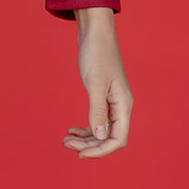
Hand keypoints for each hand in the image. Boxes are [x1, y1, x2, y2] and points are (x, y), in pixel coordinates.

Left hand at [63, 10, 132, 159]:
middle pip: (108, 138)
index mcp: (123, 105)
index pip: (118, 139)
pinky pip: (97, 121)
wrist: (95, 34)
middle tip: (65, 144)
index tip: (80, 154)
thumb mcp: (95, 84)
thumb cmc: (97, 55)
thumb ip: (97, 111)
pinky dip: (85, 129)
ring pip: (101, 131)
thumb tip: (100, 137)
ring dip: (85, 139)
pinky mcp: (102, 97)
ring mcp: (111, 103)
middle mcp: (120, 107)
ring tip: (65, 140)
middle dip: (88, 146)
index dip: (100, 151)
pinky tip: (71, 130)